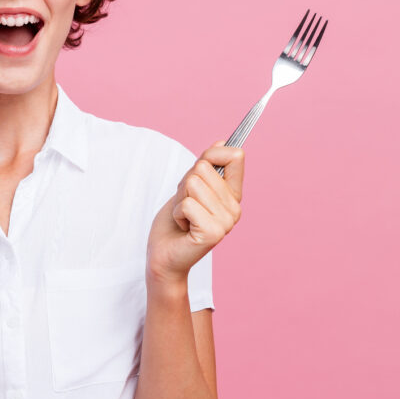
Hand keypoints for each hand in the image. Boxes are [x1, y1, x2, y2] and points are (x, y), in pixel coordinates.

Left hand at [147, 142, 244, 284]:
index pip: (235, 156)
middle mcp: (235, 208)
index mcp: (233, 196)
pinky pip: (187, 204)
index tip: (200, 168)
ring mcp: (226, 222)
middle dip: (184, 184)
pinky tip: (183, 228)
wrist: (164, 256)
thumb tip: (222, 142)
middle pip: (203, 168)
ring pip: (193, 184)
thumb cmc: (175, 223)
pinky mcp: (213, 233)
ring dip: (179, 200)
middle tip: (185, 206)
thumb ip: (207, 167)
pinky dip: (177, 213)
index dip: (212, 154)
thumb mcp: (190, 188)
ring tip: (184, 217)